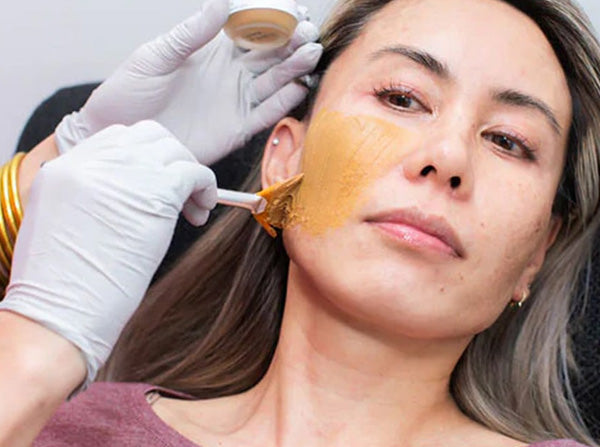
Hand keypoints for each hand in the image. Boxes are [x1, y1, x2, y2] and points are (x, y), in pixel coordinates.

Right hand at [0, 121, 216, 387]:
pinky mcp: (156, 192)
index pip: (115, 139)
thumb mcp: (60, 225)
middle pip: (147, 136)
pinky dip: (205, 186)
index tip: (154, 180)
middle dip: (168, 159)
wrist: (58, 311)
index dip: (142, 158)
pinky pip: (194, 171)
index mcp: (63, 169)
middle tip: (178, 190)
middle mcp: (93, 162)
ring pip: (173, 150)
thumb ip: (90, 198)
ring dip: (189, 173)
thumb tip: (131, 196)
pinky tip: (200, 212)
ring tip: (192, 207)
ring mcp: (124, 173)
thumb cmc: (61, 287)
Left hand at [55, 0, 321, 165]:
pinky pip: (265, 114)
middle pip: (269, 55)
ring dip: (293, 68)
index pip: (250, 30)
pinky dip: (284, 102)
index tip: (292, 10)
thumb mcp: (156, 56)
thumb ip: (190, 34)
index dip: (272, 20)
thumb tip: (221, 2)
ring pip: (273, 82)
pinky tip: (299, 87)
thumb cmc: (130, 92)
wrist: (121, 135)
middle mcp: (230, 74)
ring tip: (311, 54)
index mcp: (212, 51)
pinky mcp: (236, 129)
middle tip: (308, 33)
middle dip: (291, 42)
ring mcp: (235, 101)